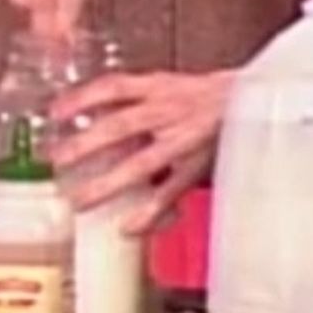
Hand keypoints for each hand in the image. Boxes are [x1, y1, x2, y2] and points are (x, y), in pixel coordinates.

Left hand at [47, 70, 235, 235]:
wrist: (257, 103)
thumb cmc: (209, 96)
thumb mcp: (170, 85)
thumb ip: (138, 99)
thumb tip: (96, 114)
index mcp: (158, 87)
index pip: (113, 87)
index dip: (82, 98)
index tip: (55, 113)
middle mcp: (167, 112)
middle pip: (118, 127)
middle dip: (84, 145)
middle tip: (56, 160)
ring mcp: (181, 142)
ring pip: (139, 165)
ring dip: (107, 184)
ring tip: (78, 201)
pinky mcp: (195, 168)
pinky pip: (168, 194)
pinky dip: (147, 213)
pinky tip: (127, 228)